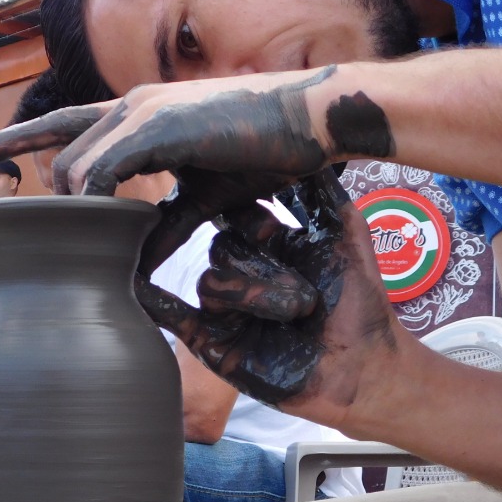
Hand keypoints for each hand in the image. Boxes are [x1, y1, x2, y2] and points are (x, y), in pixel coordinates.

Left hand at [0, 66, 390, 270]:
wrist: (309, 119)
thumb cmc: (266, 150)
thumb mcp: (205, 193)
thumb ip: (166, 221)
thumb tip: (135, 257)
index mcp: (141, 113)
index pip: (67, 122)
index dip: (25, 136)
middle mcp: (133, 104)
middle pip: (64, 151)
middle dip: (45, 192)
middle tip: (37, 233)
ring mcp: (142, 111)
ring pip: (77, 166)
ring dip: (77, 209)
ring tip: (89, 245)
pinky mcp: (157, 126)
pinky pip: (103, 171)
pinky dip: (97, 204)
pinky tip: (105, 230)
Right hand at [134, 170, 398, 427]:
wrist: (362, 365)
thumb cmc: (360, 302)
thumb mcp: (344, 232)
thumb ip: (319, 189)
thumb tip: (304, 136)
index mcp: (269, 246)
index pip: (236, 213)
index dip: (245, 212)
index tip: (264, 217)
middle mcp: (243, 272)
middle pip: (222, 246)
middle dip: (260, 262)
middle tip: (295, 278)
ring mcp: (226, 308)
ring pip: (211, 281)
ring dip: (257, 294)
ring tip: (298, 311)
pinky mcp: (211, 341)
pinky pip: (173, 314)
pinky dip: (155, 300)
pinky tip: (139, 286)